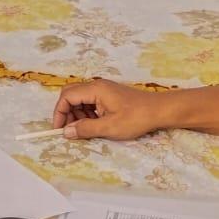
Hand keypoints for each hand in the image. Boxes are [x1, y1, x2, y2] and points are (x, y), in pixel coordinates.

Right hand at [52, 79, 167, 141]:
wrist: (159, 110)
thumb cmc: (136, 118)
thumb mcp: (109, 127)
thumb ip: (86, 129)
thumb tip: (66, 132)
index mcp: (95, 89)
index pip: (67, 96)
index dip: (59, 113)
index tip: (59, 129)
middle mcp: (97, 86)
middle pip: (71, 95)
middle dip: (67, 113)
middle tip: (70, 131)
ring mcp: (104, 90)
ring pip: (80, 99)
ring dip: (77, 114)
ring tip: (84, 130)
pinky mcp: (109, 96)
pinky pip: (91, 102)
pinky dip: (87, 114)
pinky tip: (94, 125)